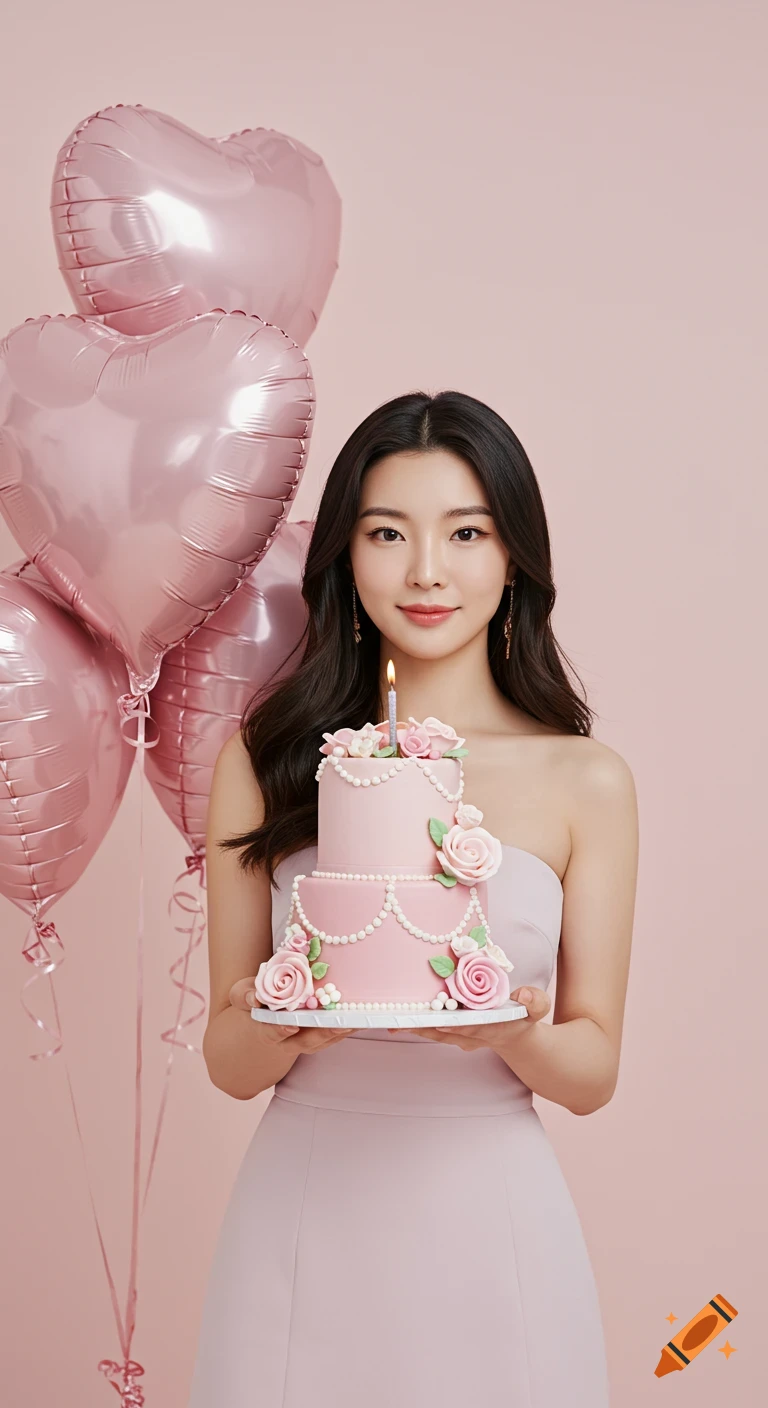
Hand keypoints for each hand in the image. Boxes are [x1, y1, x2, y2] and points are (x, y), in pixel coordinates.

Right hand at [229, 978, 356, 1053]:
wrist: (259, 1021)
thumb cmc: (252, 1001)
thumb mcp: (242, 995)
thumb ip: (247, 994)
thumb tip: (255, 997)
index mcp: (265, 1028)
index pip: (272, 1032)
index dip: (281, 1030)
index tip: (291, 1026)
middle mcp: (286, 1040)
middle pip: (306, 1041)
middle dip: (324, 1033)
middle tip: (341, 1025)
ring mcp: (304, 1040)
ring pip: (324, 1040)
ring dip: (342, 1032)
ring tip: (359, 1019)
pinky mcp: (318, 1037)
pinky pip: (333, 1035)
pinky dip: (347, 1027)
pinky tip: (362, 1016)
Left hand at [389, 986, 550, 1051]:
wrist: (516, 1035)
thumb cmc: (524, 1017)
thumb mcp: (537, 1009)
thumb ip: (535, 1002)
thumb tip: (524, 995)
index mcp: (489, 1028)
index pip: (470, 1027)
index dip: (454, 1024)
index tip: (439, 1021)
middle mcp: (470, 1034)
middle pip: (444, 1032)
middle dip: (424, 1027)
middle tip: (401, 1022)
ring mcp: (458, 1034)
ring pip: (433, 1032)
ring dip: (414, 1027)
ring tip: (392, 1022)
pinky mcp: (450, 1030)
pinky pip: (431, 1028)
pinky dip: (416, 1023)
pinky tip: (398, 1018)